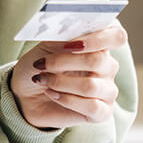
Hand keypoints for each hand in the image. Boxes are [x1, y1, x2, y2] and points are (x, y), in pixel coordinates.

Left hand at [10, 22, 126, 129]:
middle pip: (98, 61)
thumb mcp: (44, 46)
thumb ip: (61, 36)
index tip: (73, 43)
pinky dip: (66, 100)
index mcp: (99, 45)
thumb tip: (70, 29)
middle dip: (64, 62)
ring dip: (60, 82)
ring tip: (43, 80)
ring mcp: (107, 90)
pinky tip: (52, 94)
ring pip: (91, 86)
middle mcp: (108, 67)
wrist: (25, 95)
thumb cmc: (39, 66)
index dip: (98, 38)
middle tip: (42, 64)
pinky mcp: (102, 113)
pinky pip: (91, 107)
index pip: (117, 36)